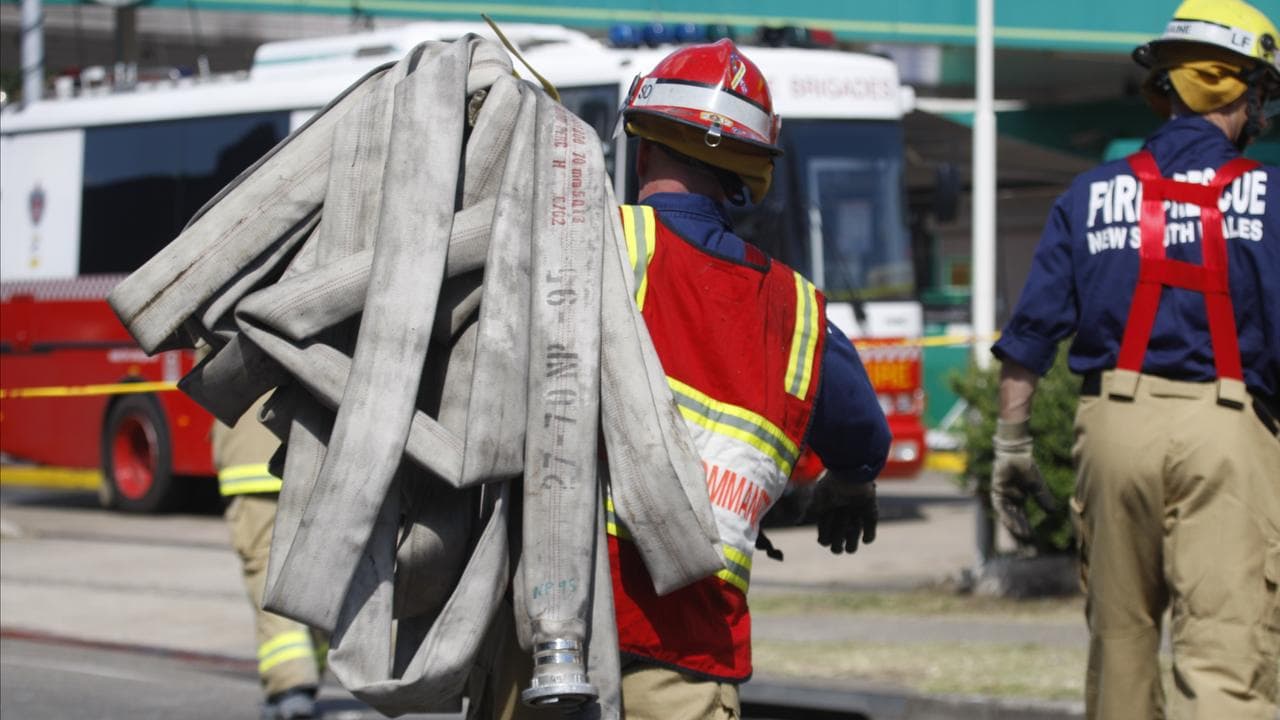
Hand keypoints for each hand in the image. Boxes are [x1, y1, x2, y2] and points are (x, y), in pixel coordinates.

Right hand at [813, 478, 876, 554]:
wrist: (851, 474)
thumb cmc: (833, 486)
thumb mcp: (818, 499)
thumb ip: (810, 511)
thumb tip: (798, 521)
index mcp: (829, 510)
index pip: (825, 531)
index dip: (824, 538)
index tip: (823, 540)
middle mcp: (842, 513)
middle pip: (839, 536)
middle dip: (838, 545)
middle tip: (837, 548)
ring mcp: (856, 512)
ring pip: (854, 534)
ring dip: (852, 543)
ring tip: (850, 549)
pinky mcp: (869, 511)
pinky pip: (870, 528)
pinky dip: (869, 536)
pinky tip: (865, 539)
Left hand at [991, 419, 1056, 542]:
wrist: (1016, 453)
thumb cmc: (1025, 466)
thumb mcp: (1037, 485)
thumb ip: (1043, 497)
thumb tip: (1052, 512)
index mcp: (1018, 500)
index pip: (1022, 518)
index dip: (1026, 529)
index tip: (1032, 541)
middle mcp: (1009, 500)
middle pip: (1014, 520)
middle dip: (1019, 533)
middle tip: (1026, 546)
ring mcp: (1002, 496)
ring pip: (1007, 516)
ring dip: (1014, 526)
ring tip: (1023, 537)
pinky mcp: (997, 491)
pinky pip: (1001, 507)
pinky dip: (1007, 516)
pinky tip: (1013, 524)